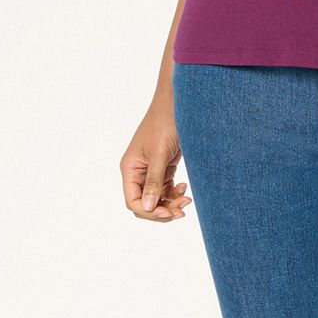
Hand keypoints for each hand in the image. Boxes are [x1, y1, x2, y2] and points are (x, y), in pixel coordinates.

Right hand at [121, 100, 192, 222]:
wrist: (179, 103)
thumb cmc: (165, 123)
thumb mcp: (159, 154)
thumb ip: (153, 181)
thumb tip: (148, 208)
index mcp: (130, 168)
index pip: (133, 201)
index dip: (149, 211)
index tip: (168, 213)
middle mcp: (137, 171)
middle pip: (145, 203)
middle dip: (162, 210)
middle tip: (182, 210)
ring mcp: (150, 169)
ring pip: (157, 198)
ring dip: (170, 203)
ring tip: (187, 200)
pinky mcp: (163, 166)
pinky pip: (165, 188)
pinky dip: (174, 194)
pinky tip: (184, 190)